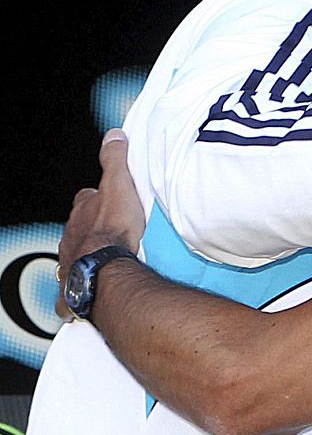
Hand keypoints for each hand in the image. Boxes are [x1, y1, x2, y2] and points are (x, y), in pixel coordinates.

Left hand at [56, 130, 145, 318]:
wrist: (106, 270)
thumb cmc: (114, 231)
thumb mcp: (120, 186)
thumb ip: (115, 160)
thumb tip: (114, 135)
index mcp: (83, 212)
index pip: (86, 199)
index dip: (96, 199)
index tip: (107, 201)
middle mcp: (71, 236)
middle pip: (78, 228)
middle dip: (89, 229)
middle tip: (109, 233)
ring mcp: (69, 262)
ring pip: (73, 257)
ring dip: (85, 258)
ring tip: (102, 263)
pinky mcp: (72, 288)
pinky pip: (69, 292)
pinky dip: (73, 296)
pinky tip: (81, 299)